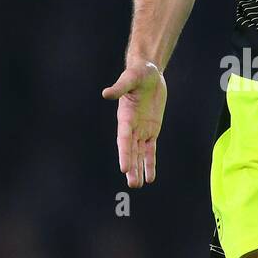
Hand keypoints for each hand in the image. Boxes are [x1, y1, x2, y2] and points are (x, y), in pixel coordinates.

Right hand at [101, 59, 166, 187]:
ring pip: (139, 154)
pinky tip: (150, 177)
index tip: (124, 168)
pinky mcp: (152, 130)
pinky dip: (150, 163)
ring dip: (138, 169)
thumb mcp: (130, 78)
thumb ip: (120, 87)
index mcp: (125, 117)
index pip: (124, 139)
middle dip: (132, 167)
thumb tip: (106, 94)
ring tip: (138, 185)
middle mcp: (131, 127)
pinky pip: (150, 149)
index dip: (124, 153)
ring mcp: (141, 130)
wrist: (149, 72)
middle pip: (131, 151)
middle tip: (133, 184)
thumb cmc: (138, 73)